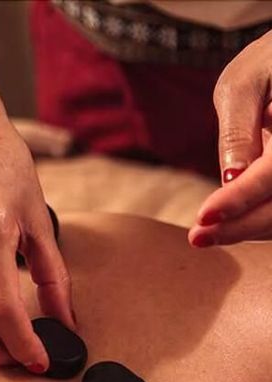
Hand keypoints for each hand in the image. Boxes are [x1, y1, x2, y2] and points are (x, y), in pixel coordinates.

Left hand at [191, 31, 271, 246]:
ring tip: (207, 233)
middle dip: (243, 226)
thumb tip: (230, 178)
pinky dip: (260, 221)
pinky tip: (229, 223)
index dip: (241, 198)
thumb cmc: (267, 63)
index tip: (203, 217)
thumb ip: (239, 130)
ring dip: (251, 229)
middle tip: (197, 238)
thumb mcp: (243, 84)